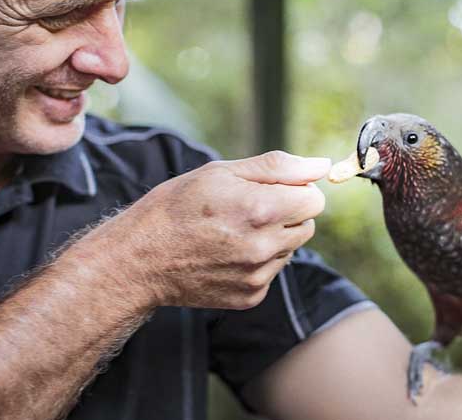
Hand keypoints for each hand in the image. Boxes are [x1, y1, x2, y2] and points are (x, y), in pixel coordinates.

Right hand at [70, 150, 330, 309]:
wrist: (139, 260)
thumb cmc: (177, 207)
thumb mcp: (222, 173)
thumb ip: (278, 167)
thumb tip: (322, 166)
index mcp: (260, 210)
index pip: (314, 200)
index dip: (296, 189)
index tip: (273, 189)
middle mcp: (264, 247)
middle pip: (307, 225)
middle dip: (288, 212)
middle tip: (249, 208)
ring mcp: (258, 276)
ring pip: (291, 249)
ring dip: (274, 237)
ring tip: (233, 231)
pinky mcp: (250, 296)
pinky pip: (273, 271)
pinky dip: (259, 261)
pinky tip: (227, 253)